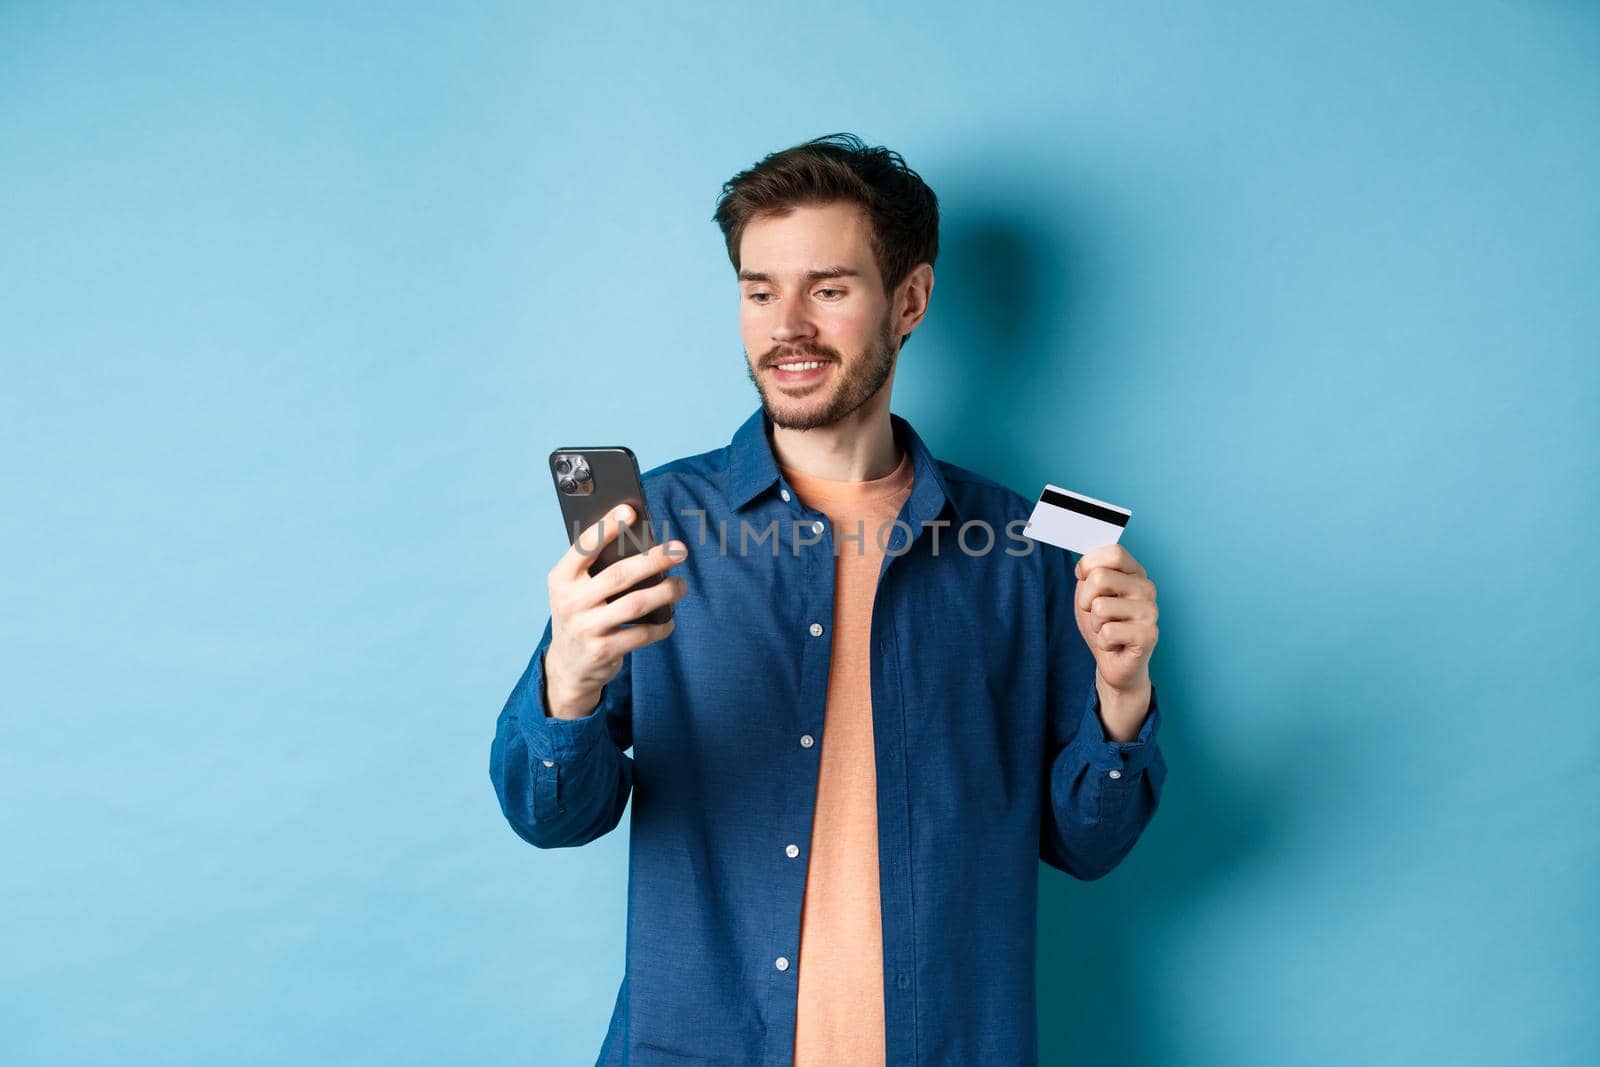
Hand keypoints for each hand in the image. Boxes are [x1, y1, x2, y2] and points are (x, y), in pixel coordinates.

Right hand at [544, 504, 687, 718]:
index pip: (584, 547)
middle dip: (654, 560)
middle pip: (619, 575)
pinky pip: (641, 634)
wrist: (568, 664)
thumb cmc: (580, 612)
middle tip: (679, 550)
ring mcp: (585, 628)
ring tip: (681, 585)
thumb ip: (596, 568)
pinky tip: (670, 618)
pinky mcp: (603, 651)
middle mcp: (569, 602)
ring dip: (665, 592)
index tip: (630, 510)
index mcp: (560, 579)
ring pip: (635, 604)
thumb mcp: (576, 589)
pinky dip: (661, 625)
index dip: (607, 527)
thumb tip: (641, 540)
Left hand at [1073, 545, 1158, 733]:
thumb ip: (1089, 574)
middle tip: (1096, 613)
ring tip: (1107, 630)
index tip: (1083, 577)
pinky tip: (1115, 644)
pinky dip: (1103, 641)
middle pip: (1100, 578)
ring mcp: (1150, 611)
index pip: (1114, 552)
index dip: (1089, 564)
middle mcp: (1146, 588)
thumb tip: (1085, 563)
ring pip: (1100, 607)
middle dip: (1086, 600)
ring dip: (1095, 623)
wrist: (1114, 663)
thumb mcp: (1088, 594)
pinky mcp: (1148, 635)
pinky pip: (1108, 632)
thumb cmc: (1103, 625)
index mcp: (1134, 573)